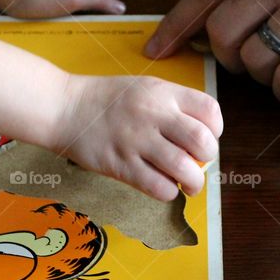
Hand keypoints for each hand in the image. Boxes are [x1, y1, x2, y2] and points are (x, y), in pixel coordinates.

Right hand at [50, 74, 221, 200]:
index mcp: (163, 93)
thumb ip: (173, 106)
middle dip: (208, 158)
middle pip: (202, 141)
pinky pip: (158, 187)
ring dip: (194, 183)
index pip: (209, 111)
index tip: (206, 138)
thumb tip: (200, 138)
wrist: (63, 107)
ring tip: (189, 185)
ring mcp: (136, 140)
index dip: (215, 130)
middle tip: (198, 163)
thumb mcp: (145, 87)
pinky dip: (169, 192)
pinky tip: (163, 187)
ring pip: (184, 168)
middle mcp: (153, 114)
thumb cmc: (107, 100)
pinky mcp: (120, 165)